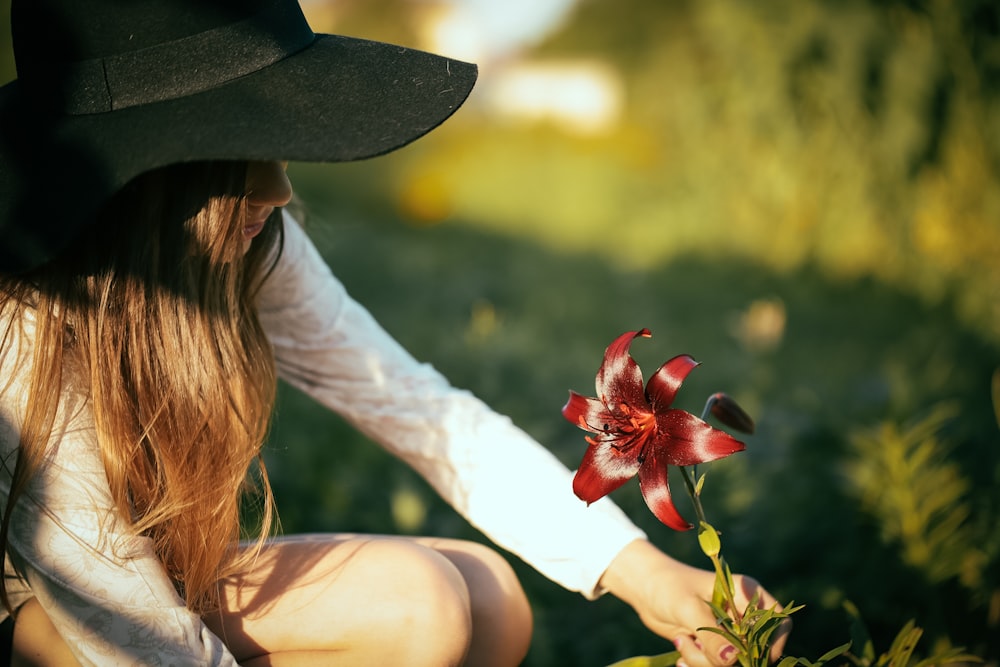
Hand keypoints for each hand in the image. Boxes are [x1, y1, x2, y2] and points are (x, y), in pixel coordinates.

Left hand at [599, 539, 789, 666]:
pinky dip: (698, 664)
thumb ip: (712, 634)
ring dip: (704, 661)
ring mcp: (728, 632)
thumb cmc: (668, 586)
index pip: (778, 621)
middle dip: (726, 658)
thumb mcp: (688, 608)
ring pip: (731, 663)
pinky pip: (715, 666)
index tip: (751, 656)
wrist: (645, 589)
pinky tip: (681, 652)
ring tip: (682, 641)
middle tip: (696, 645)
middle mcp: (742, 614)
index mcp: (746, 593)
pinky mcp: (713, 645)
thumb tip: (732, 660)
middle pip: (754, 650)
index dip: (773, 643)